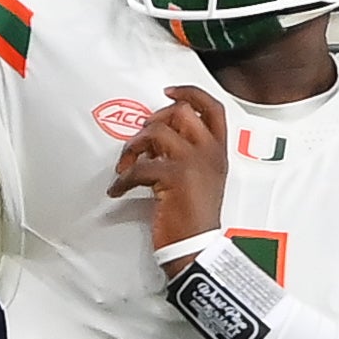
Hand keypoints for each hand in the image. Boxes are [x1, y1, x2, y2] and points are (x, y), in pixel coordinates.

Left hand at [113, 84, 229, 249]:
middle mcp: (209, 153)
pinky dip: (122, 180)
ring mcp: (193, 163)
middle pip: (180, 112)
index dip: (190, 92)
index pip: (213, 108)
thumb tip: (157, 137)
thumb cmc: (196, 218)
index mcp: (218, 153)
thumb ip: (190, 153)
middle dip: (152, 121)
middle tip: (141, 141)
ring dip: (133, 147)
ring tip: (126, 166)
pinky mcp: (173, 178)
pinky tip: (119, 190)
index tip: (169, 91)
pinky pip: (138, 167)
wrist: (197, 247)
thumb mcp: (204, 179)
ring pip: (156, 132)